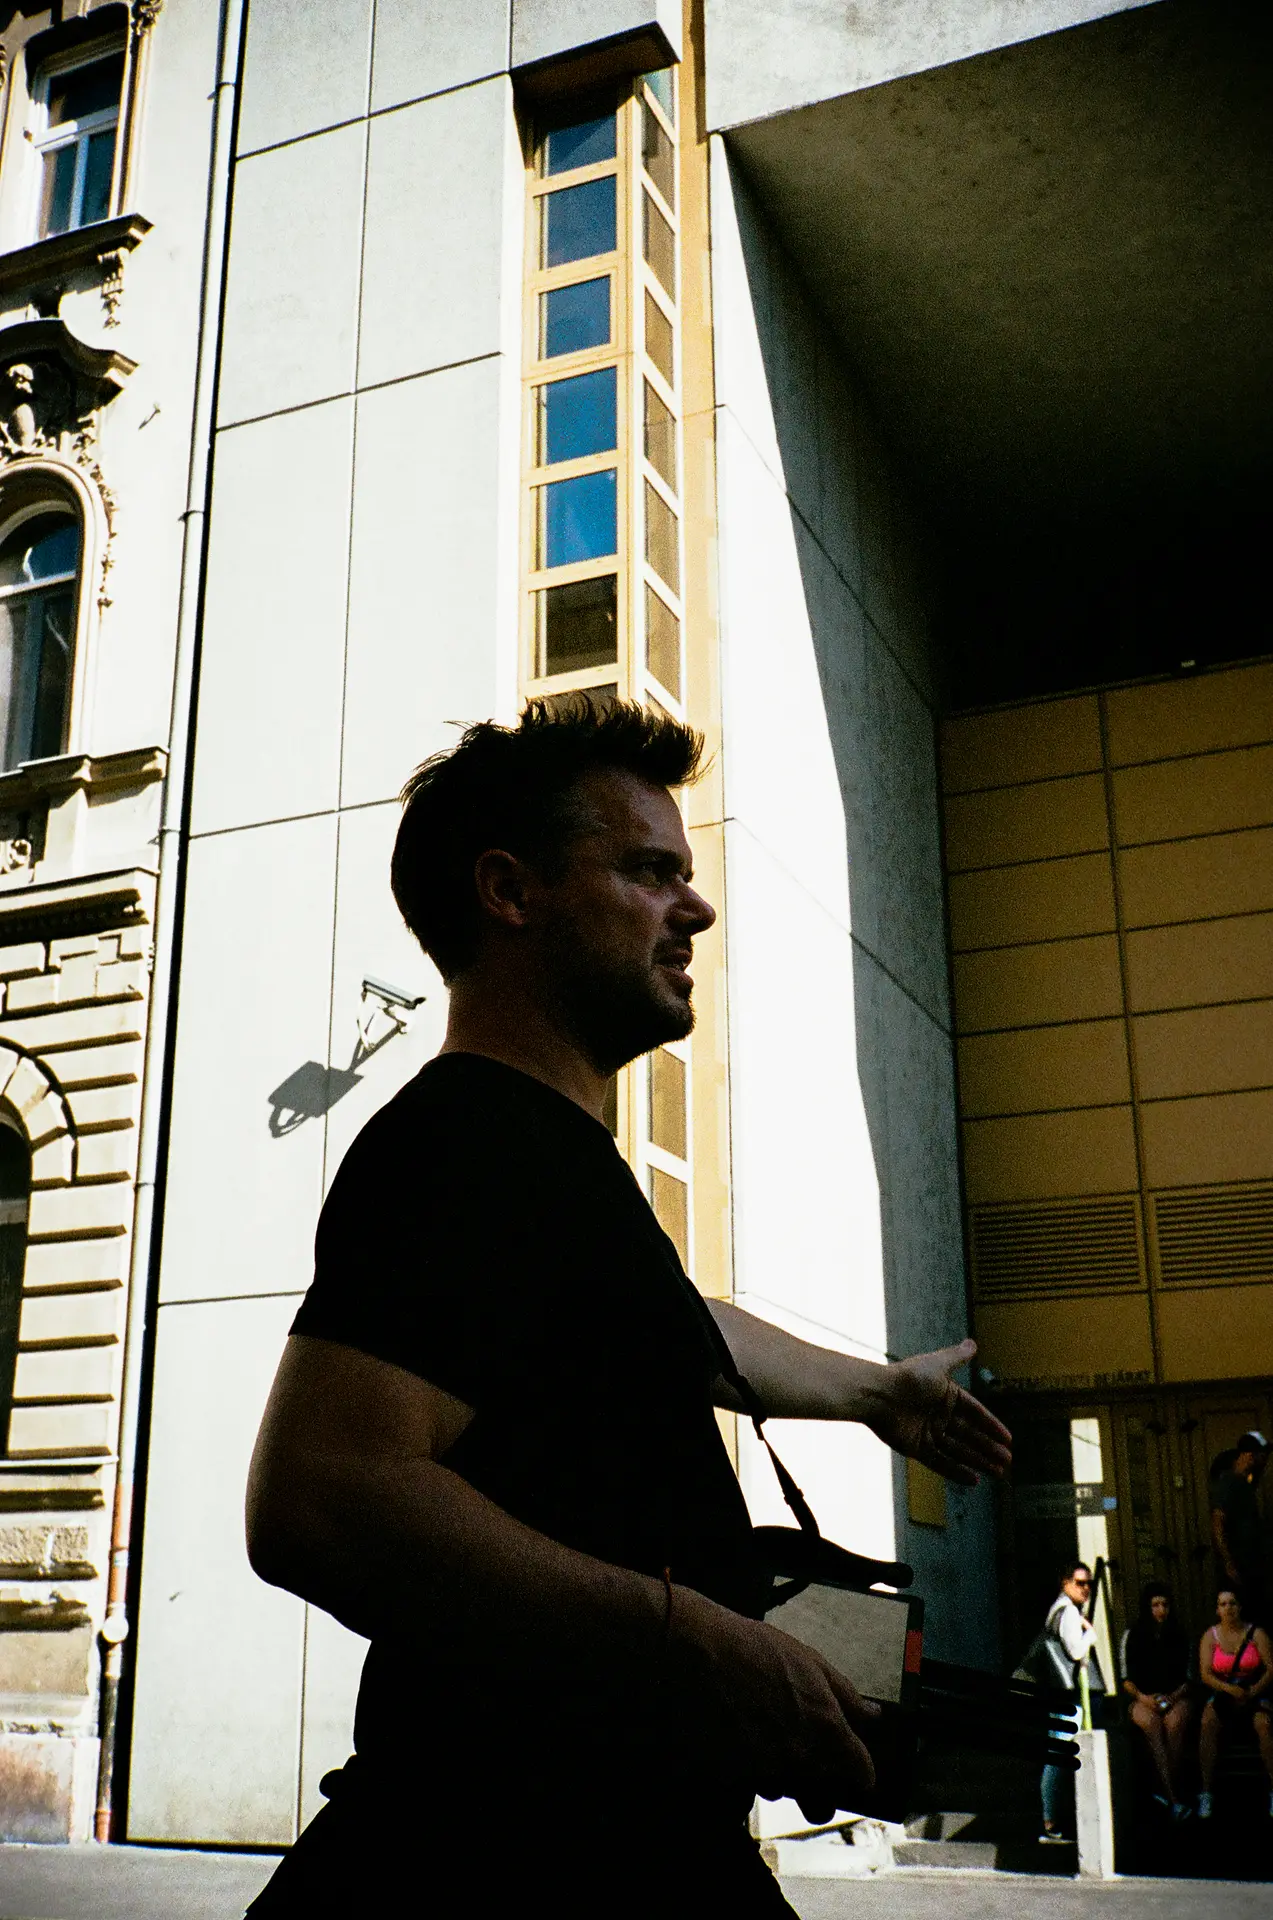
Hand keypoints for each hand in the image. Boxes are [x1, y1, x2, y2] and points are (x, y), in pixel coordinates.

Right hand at [666, 1584, 878, 1821]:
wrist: (697, 1655)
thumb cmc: (756, 1650)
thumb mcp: (811, 1661)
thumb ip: (846, 1695)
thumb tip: (873, 1716)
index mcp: (828, 1732)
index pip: (861, 1775)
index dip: (859, 1769)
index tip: (853, 1763)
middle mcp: (801, 1762)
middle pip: (822, 1804)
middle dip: (820, 1788)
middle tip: (808, 1760)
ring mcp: (765, 1774)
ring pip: (784, 1793)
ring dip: (781, 1774)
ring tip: (765, 1735)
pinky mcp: (732, 1779)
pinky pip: (750, 1785)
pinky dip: (750, 1769)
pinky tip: (741, 1737)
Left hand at [867, 1339, 1010, 1484]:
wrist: (879, 1395)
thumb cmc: (910, 1377)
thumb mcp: (938, 1364)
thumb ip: (957, 1357)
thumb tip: (974, 1342)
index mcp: (946, 1396)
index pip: (975, 1413)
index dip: (991, 1426)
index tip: (1008, 1439)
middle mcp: (938, 1415)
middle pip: (969, 1435)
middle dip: (989, 1448)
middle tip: (1008, 1461)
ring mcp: (927, 1433)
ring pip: (958, 1451)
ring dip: (978, 1461)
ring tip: (999, 1473)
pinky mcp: (915, 1448)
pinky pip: (940, 1462)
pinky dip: (956, 1472)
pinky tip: (974, 1480)